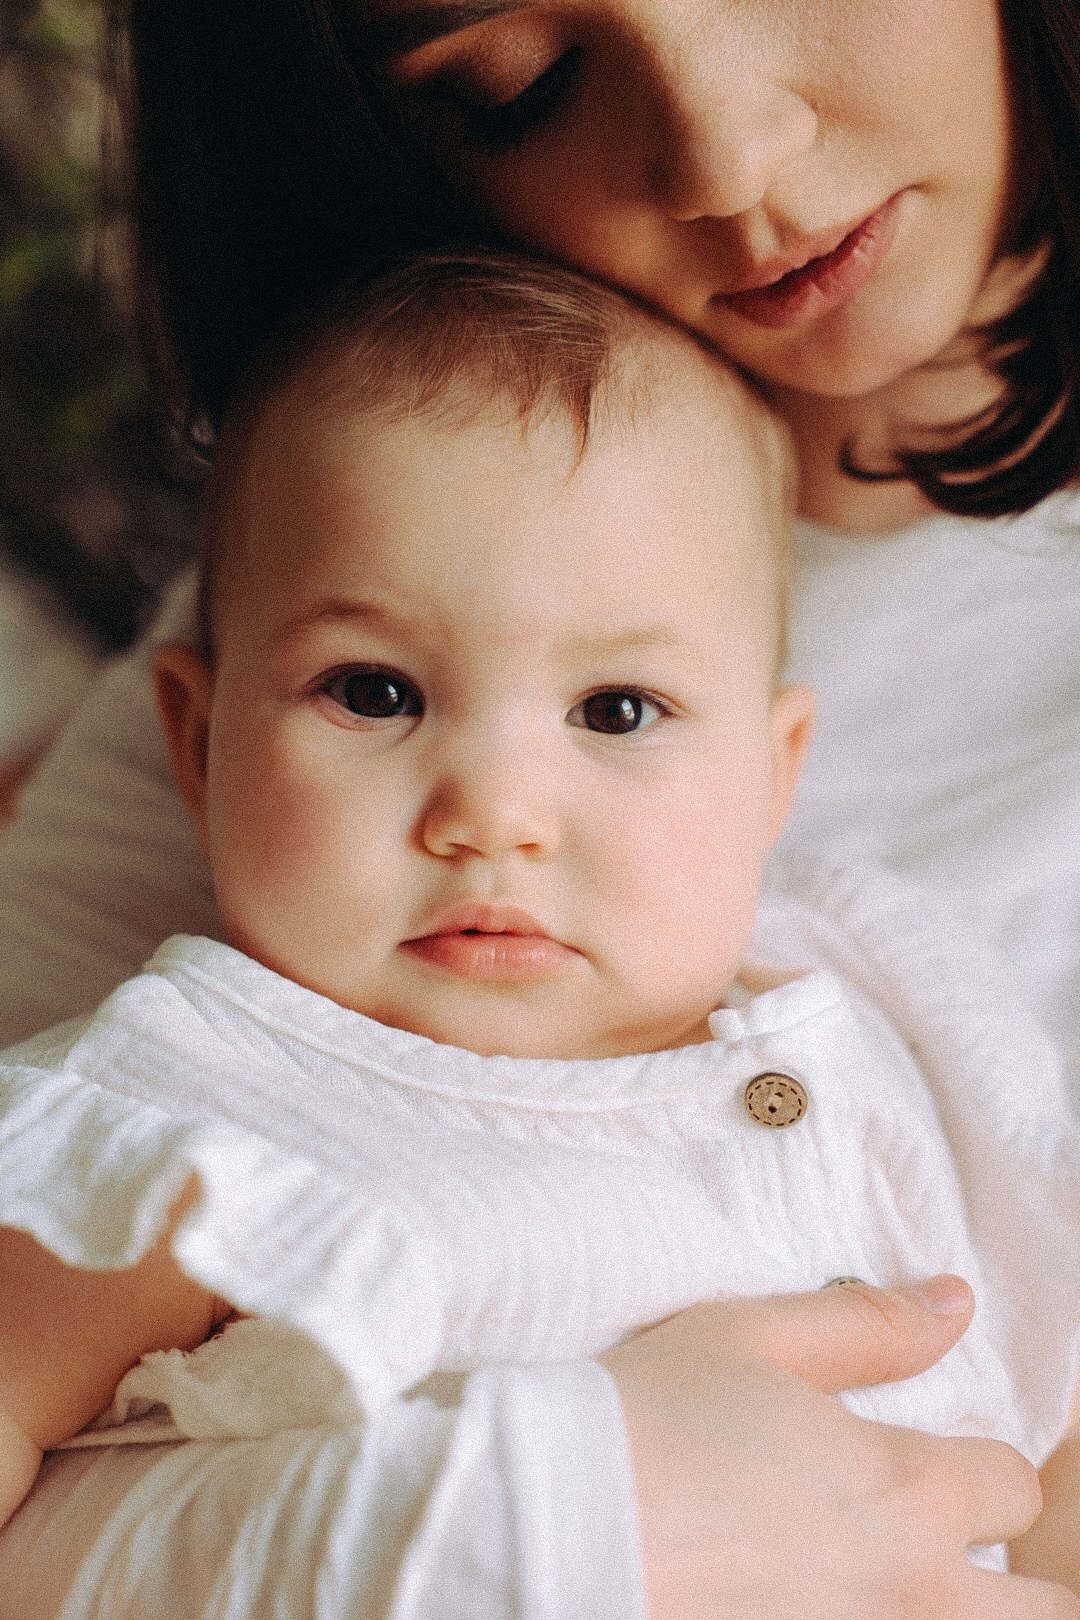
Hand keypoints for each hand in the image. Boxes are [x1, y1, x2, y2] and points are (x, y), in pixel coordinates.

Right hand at [603, 1278, 1079, 1619]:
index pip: (1014, 1487)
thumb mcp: (747, 1339)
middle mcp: (908, 1599)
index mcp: (903, 1496)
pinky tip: (811, 1597)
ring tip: (884, 1579)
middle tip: (941, 1547)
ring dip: (953, 1611)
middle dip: (1011, 1577)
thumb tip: (953, 1302)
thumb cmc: (642, 1423)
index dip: (979, 1465)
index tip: (934, 1460)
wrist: (542, 1528)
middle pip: (1042, 1614)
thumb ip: (866, 1324)